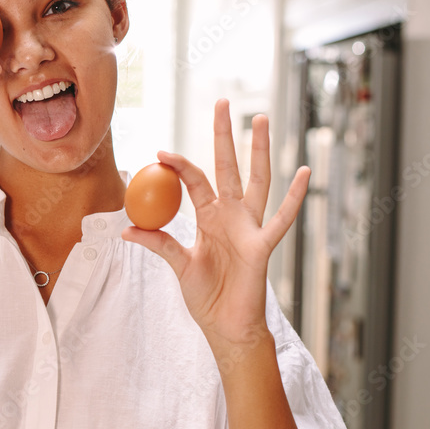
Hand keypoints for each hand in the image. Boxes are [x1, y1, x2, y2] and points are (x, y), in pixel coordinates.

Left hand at [120, 99, 310, 352]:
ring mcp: (249, 227)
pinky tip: (303, 172)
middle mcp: (231, 215)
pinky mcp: (263, 246)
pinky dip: (294, 198)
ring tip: (259, 119)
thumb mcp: (177, 265)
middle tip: (222, 102)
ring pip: (257, 181)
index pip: (194, 180)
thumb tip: (126, 231)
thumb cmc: (206, 295)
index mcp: (208, 217)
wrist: (226, 326)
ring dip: (258, 151)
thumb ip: (157, 244)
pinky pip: (281, 219)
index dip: (179, 165)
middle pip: (228, 166)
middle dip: (224, 135)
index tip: (160, 151)